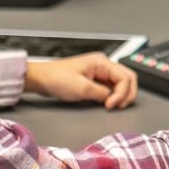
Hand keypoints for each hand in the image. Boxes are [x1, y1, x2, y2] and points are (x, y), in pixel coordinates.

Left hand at [22, 53, 137, 109]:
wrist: (40, 79)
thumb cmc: (56, 78)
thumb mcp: (82, 88)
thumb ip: (102, 93)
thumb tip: (113, 99)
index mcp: (101, 62)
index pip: (125, 77)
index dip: (122, 93)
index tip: (111, 105)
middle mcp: (103, 65)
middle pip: (127, 78)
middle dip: (127, 93)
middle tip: (120, 106)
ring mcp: (99, 72)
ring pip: (120, 83)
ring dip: (121, 95)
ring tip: (114, 106)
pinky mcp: (94, 80)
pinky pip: (110, 87)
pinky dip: (112, 96)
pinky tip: (107, 103)